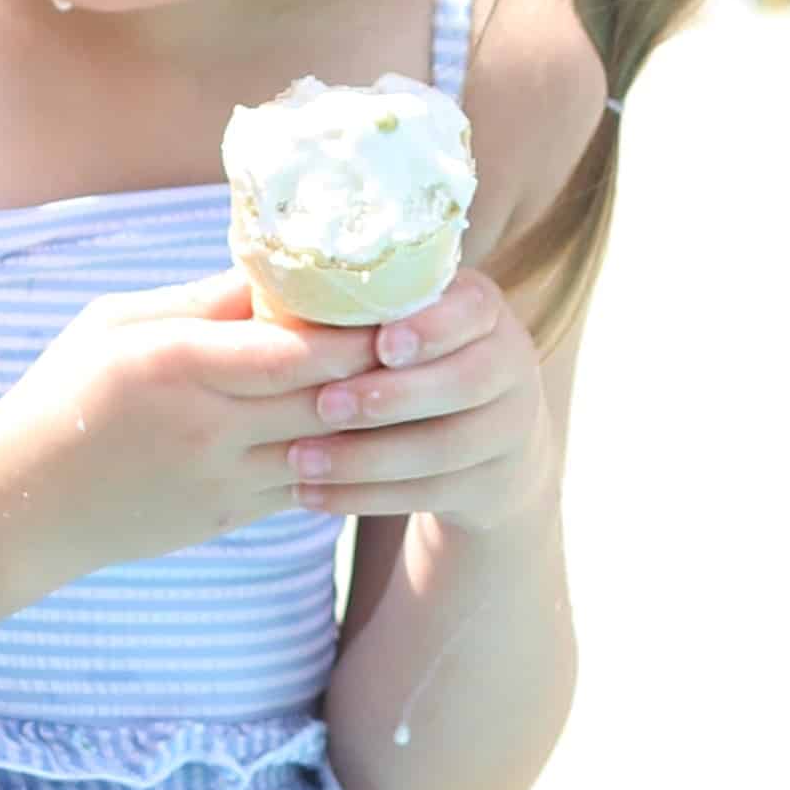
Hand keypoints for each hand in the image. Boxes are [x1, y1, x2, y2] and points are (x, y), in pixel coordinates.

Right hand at [0, 268, 383, 576]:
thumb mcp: (116, 322)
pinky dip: (343, 453)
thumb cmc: (63, 394)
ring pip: (333, 445)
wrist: (25, 504)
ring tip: (415, 378)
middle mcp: (210, 425)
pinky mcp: (231, 515)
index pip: (300, 345)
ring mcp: (225, 478)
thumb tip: (278, 269)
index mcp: (178, 362)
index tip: (395, 292)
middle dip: (385, 363)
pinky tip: (368, 426)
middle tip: (430, 330)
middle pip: (330, 393)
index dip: (359, 323)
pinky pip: (310, 482)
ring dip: (376, 416)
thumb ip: (199, 299)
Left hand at [278, 271, 556, 533]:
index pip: (472, 310)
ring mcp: (509, 428)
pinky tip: (310, 496)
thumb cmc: (410, 360)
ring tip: (299, 460)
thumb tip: (278, 291)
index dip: (430, 328)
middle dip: (391, 396)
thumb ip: (359, 309)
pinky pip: (428, 494)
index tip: (381, 343)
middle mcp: (510, 362)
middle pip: (464, 382)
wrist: (485, 441)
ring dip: (365, 456)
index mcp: (483, 309)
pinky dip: (364, 497)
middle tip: (323, 405)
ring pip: (443, 448)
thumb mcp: (400, 322)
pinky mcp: (490, 484)